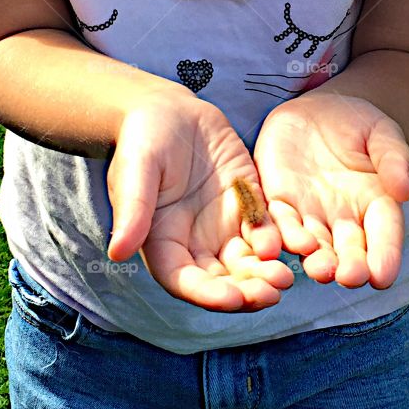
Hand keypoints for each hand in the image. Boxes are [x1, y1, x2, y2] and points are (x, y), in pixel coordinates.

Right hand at [105, 88, 293, 312]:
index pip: (185, 280)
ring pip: (247, 261)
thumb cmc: (141, 140)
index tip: (232, 299)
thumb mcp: (136, 170)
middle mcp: (195, 242)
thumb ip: (133, 210)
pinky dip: (277, 239)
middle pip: (222, 279)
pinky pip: (265, 228)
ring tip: (286, 278)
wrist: (167, 110)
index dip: (208, 294)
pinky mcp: (246, 204)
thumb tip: (118, 252)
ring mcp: (223, 225)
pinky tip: (291, 241)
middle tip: (272, 292)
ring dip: (265, 273)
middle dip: (247, 291)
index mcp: (163, 242)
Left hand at [253, 91, 408, 289]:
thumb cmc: (358, 122)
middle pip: (349, 249)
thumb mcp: (382, 133)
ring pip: (313, 244)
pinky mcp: (279, 202)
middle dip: (349, 266)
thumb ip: (394, 158)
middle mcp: (344, 218)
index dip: (385, 255)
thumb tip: (404, 191)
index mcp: (376, 204)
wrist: (317, 111)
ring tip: (318, 270)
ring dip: (315, 259)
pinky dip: (279, 235)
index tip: (383, 276)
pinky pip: (278, 222)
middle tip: (349, 278)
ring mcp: (310, 214)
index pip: (384, 234)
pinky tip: (280, 246)